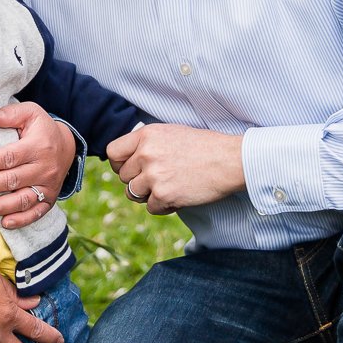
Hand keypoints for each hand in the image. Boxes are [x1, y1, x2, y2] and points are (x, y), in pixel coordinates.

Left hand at [0, 101, 73, 229]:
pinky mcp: (50, 199)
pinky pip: (36, 213)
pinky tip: (5, 223)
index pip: (8, 157)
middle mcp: (44, 168)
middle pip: (11, 180)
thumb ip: (11, 114)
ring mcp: (48, 186)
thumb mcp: (31, 113)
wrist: (68, 147)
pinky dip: (22, 220)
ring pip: (22, 200)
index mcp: (38, 146)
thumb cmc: (42, 129)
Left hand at [106, 124, 245, 213]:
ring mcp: (154, 175)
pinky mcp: (164, 195)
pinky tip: (179, 196)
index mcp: (146, 135)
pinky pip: (151, 208)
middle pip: (122, 176)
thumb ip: (148, 144)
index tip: (130, 169)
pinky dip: (163, 206)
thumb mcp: (171, 133)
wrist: (230, 160)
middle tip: (158, 180)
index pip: (113, 152)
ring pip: (133, 194)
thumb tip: (128, 160)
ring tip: (168, 187)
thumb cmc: (204, 146)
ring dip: (147, 195)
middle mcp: (146, 154)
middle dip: (137, 181)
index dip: (119, 164)